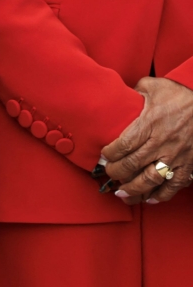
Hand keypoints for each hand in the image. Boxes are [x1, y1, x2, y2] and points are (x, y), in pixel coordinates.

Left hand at [102, 77, 192, 204]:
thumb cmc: (181, 94)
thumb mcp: (154, 86)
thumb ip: (134, 92)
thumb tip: (118, 96)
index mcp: (150, 123)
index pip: (123, 145)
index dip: (109, 154)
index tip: (103, 156)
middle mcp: (162, 142)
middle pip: (133, 164)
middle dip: (116, 173)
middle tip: (108, 173)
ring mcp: (176, 155)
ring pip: (151, 179)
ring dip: (134, 189)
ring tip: (122, 194)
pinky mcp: (189, 164)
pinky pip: (175, 185)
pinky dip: (162, 195)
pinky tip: (149, 199)